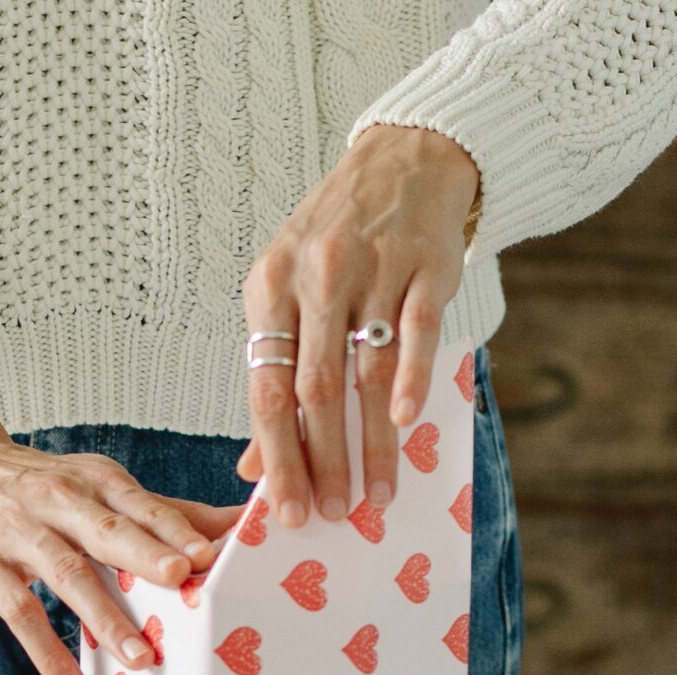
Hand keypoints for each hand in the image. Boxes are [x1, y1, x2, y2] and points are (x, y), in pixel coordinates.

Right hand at [0, 413, 241, 674]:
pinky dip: (48, 655)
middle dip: (145, 556)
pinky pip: (22, 615)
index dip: (173, 528)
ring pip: (68, 576)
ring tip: (141, 658)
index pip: (141, 505)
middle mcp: (60, 503)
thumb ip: (163, 511)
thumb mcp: (96, 486)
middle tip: (180, 580)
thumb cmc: (38, 485)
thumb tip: (237, 524)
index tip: (209, 554)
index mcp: (96, 482)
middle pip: (108, 532)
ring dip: (105, 618)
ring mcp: (21, 536)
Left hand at [241, 125, 481, 526]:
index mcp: (269, 288)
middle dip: (322, 460)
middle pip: (312, 388)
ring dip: (373, 441)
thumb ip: (274, 374)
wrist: (403, 160)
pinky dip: (410, 379)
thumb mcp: (288, 292)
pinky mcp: (424, 264)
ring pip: (365, 370)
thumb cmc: (339, 240)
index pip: (266, 389)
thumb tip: (252, 464)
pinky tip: (406, 422)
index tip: (286, 511)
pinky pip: (415, 331)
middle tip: (333, 513)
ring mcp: (372, 268)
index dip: (276, 456)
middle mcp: (314, 277)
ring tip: (377, 491)